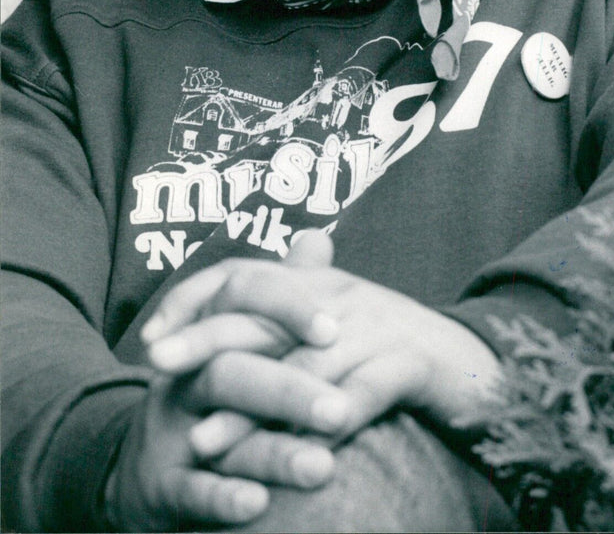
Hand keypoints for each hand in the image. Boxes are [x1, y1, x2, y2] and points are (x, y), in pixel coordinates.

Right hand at [106, 235, 343, 530]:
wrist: (144, 465)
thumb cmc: (212, 394)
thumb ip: (278, 293)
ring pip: (216, 433)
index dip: (284, 309)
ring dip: (273, 452)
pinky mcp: (160, 485)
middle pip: (231, 371)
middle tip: (341, 410)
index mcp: (207, 336)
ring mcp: (169, 430)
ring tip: (324, 468)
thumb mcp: (239, 341)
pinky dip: (221, 496)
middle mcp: (184, 377)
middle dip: (288, 391)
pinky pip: (189, 489)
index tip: (334, 329)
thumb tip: (318, 236)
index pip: (239, 302)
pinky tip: (257, 504)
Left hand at [144, 233, 500, 447]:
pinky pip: (365, 392)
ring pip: (306, 365)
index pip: (247, 277)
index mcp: (321, 285)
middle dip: (209, 343)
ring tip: (204, 440)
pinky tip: (304, 451)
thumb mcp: (339, 330)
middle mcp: (344, 297)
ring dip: (254, 406)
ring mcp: (380, 327)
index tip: (151, 340)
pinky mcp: (414, 363)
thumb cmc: (395, 352)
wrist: (479, 364)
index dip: (196, 301)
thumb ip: (286, 331)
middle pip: (266, 316)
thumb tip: (223, 345)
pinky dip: (331, 420)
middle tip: (158, 371)